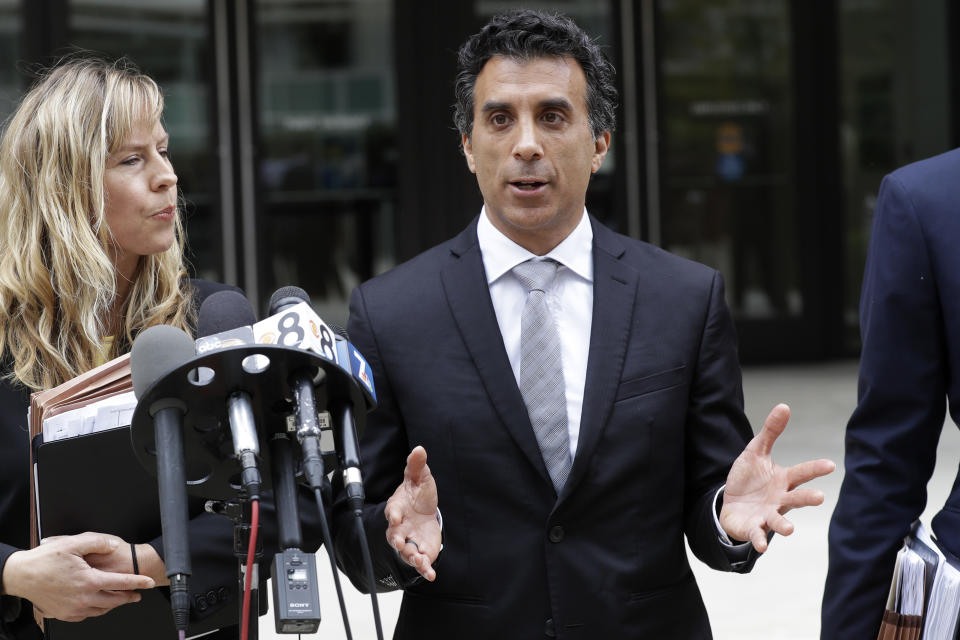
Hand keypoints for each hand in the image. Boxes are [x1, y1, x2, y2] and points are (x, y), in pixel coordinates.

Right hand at [3, 532, 154, 621]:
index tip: (149, 582)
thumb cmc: (44, 560)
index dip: (138, 582)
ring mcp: (73, 609)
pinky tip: (99, 604)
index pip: (121, 583)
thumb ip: (98, 542)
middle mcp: (83, 598)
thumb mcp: (73, 543)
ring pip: (101, 610)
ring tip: (121, 598)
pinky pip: (86, 615)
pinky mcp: (64, 614)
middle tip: (137, 594)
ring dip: (113, 604)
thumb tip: (113, 545)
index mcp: (89, 581)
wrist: (21, 576)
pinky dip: (96, 610)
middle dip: (128, 597)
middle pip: (114, 601)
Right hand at [385, 446, 440, 580]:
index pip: (392, 510)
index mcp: (398, 507)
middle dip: (396, 540)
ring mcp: (409, 540)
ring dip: (410, 556)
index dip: (392, 514)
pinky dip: (424, 569)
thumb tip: (419, 449)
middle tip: (400, 544)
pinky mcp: (420, 550)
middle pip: (393, 535)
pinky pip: (419, 562)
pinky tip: (431, 574)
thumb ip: (417, 466)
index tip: (394, 517)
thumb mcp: (420, 478)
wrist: (426, 511)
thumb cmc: (418, 495)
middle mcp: (400, 526)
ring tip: (418, 559)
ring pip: (405, 550)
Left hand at [719, 404, 835, 551]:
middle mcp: (780, 499)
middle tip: (820, 497)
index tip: (830, 465)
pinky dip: (760, 540)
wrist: (731, 503)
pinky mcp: (754, 528)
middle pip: (796, 498)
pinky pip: (758, 535)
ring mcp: (768, 515)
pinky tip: (762, 546)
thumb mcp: (756, 451)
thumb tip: (784, 406)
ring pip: (779, 521)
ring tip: (790, 529)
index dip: (814, 469)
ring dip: (784, 525)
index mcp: (783, 480)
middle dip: (807, 498)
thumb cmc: (749, 478)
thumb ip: (770, 431)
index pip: (801, 473)